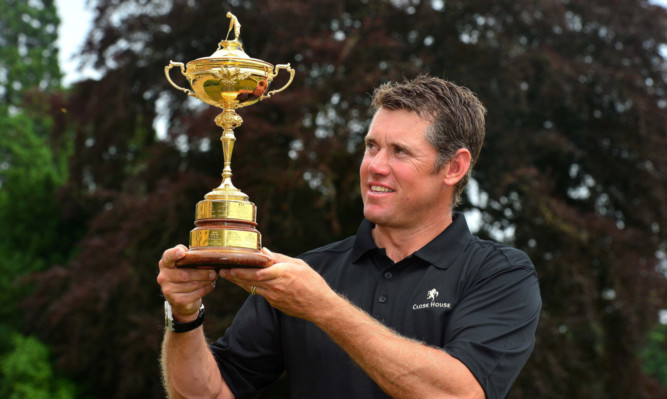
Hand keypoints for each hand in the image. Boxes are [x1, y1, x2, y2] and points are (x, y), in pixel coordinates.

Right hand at [157, 245, 217, 320]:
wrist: (181, 300)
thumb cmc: (185, 275)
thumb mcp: (184, 264)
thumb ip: (189, 256)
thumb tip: (202, 253)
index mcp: (165, 264)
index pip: (168, 256)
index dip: (174, 254)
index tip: (182, 252)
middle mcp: (163, 277)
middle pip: (185, 274)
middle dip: (202, 273)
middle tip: (214, 272)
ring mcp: (168, 290)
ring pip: (192, 284)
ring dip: (206, 281)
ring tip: (213, 278)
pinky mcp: (177, 301)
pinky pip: (195, 294)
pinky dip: (206, 289)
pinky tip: (210, 286)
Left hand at [219, 248, 337, 320]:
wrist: (320, 306)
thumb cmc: (313, 283)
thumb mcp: (298, 265)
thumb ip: (279, 258)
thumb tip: (264, 251)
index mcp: (281, 274)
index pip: (256, 273)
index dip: (241, 271)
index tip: (229, 266)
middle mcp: (275, 286)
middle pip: (249, 281)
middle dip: (234, 276)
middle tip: (221, 270)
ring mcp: (273, 297)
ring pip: (252, 288)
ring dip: (239, 282)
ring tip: (227, 275)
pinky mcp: (274, 304)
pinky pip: (260, 293)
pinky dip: (251, 287)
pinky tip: (244, 282)